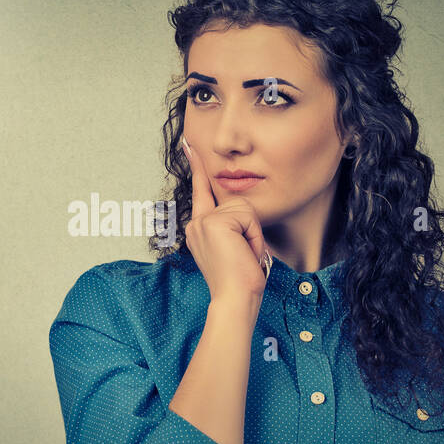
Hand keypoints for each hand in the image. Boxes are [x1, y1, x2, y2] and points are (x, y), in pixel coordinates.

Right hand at [181, 134, 271, 302]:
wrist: (234, 298)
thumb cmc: (239, 280)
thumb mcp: (234, 248)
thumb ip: (232, 227)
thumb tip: (241, 213)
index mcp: (199, 228)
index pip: (201, 191)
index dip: (196, 166)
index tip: (189, 145)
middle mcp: (196, 223)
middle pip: (237, 204)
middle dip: (250, 230)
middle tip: (244, 256)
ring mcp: (202, 221)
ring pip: (244, 210)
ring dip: (252, 235)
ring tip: (244, 256)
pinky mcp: (214, 222)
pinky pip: (248, 217)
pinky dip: (253, 237)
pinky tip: (244, 253)